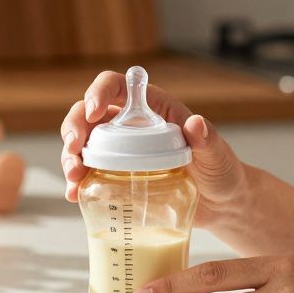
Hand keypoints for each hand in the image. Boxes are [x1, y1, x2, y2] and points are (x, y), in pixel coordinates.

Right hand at [59, 70, 251, 226]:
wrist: (222, 205)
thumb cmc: (222, 173)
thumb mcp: (218, 156)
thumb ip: (208, 140)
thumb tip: (196, 123)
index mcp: (154, 108)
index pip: (118, 87)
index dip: (99, 92)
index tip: (93, 112)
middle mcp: (132, 126)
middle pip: (89, 114)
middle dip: (74, 127)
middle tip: (73, 150)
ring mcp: (122, 152)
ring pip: (84, 143)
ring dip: (70, 156)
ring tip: (73, 177)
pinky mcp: (118, 177)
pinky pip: (90, 174)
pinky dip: (78, 182)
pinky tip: (74, 195)